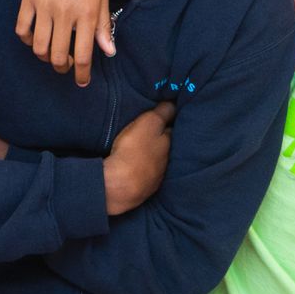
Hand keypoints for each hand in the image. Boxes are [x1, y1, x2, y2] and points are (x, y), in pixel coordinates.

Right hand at [16, 0, 112, 86]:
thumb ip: (104, 25)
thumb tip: (108, 51)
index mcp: (87, 14)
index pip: (84, 56)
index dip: (83, 74)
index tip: (83, 81)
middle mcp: (65, 13)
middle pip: (58, 56)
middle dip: (63, 68)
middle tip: (67, 67)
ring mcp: (44, 5)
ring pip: (39, 47)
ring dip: (46, 56)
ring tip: (53, 54)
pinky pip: (22, 28)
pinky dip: (28, 39)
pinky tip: (36, 38)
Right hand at [102, 102, 176, 216]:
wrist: (120, 186)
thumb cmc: (135, 150)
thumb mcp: (149, 123)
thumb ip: (162, 113)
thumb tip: (174, 103)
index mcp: (169, 143)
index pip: (173, 129)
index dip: (169, 122)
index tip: (165, 116)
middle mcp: (167, 161)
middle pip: (166, 147)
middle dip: (161, 140)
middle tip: (152, 133)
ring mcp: (156, 177)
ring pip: (156, 162)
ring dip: (151, 156)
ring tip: (142, 150)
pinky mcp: (142, 190)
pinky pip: (144, 175)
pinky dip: (141, 170)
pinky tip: (135, 168)